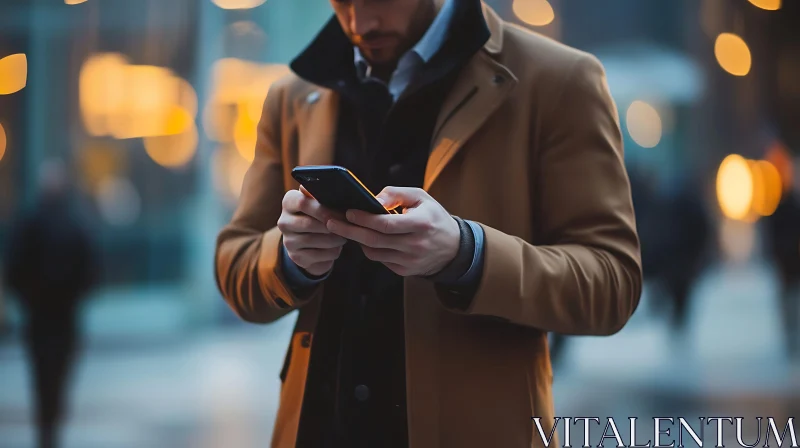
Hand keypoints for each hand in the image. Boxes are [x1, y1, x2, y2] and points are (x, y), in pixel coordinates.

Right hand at [277, 186, 346, 275]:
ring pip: (316, 240)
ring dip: (335, 239)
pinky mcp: (296, 257)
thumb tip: (336, 189)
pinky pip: (320, 255)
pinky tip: (337, 247)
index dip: (324, 209)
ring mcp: (288, 241)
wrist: (309, 240)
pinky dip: (333, 252)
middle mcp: (284, 221)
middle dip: (332, 226)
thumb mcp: (320, 202)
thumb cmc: (320, 215)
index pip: (303, 202)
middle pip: (309, 224)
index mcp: (289, 202)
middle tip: (348, 226)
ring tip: (344, 237)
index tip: (341, 213)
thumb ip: (324, 196)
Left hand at [325, 187, 459, 276]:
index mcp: (420, 224)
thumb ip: (397, 194)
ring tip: (346, 227)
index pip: (385, 224)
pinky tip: (365, 238)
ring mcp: (409, 261)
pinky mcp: (404, 271)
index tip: (348, 211)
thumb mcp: (422, 198)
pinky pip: (380, 259)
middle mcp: (414, 245)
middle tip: (331, 221)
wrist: (453, 249)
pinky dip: (370, 248)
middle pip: (373, 240)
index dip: (364, 218)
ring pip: (373, 252)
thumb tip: (374, 199)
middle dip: (349, 230)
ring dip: (357, 240)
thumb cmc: (433, 218)